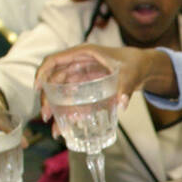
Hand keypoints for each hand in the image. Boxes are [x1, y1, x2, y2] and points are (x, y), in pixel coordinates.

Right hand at [34, 44, 155, 120]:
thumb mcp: (131, 74)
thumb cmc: (135, 64)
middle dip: (47, 97)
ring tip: (55, 128)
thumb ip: (126, 88)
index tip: (37, 88)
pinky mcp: (87, 86)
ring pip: (61, 90)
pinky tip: (67, 124)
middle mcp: (79, 63)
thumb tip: (122, 104)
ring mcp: (82, 75)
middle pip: (54, 79)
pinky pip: (72, 97)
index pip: (55, 60)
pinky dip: (68, 110)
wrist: (144, 67)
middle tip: (46, 116)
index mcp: (84, 54)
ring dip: (56, 107)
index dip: (42, 73)